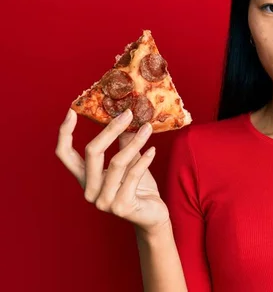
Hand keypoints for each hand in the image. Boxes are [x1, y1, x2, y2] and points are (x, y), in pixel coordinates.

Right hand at [55, 108, 170, 234]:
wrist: (153, 215)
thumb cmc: (139, 187)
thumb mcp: (129, 162)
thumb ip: (123, 143)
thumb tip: (125, 116)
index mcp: (85, 178)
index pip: (65, 154)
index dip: (65, 133)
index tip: (72, 111)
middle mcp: (89, 190)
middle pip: (92, 152)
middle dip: (110, 129)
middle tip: (127, 113)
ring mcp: (103, 201)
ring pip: (116, 162)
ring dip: (135, 141)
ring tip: (148, 128)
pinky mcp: (121, 206)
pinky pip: (133, 175)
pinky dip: (144, 160)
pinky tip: (153, 149)